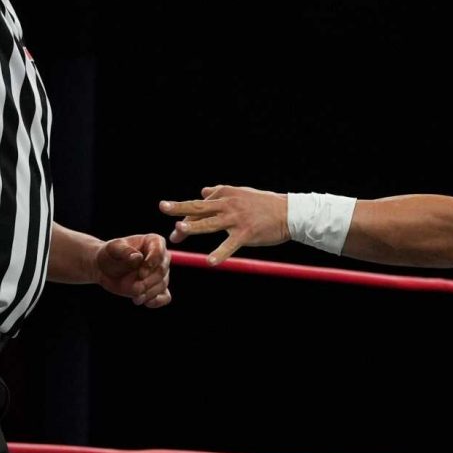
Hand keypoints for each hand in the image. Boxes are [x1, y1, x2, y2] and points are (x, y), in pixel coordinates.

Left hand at [91, 233, 170, 306]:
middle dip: (149, 281)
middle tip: (136, 287)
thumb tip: (138, 257)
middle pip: (162, 270)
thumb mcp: (113, 248)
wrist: (105, 269)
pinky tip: (147, 303)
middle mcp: (160, 257)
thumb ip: (124, 251)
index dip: (153, 262)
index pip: (160, 251)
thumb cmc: (110, 254)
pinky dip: (158, 301)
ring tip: (136, 298)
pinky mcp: (157, 288)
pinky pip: (165, 297)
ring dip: (149, 293)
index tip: (141, 273)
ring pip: (162, 284)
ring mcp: (160, 274)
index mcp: (153, 242)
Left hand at [160, 186, 285, 264]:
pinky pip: (229, 245)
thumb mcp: (241, 192)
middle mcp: (228, 204)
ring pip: (210, 223)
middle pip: (199, 207)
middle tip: (162, 207)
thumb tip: (203, 190)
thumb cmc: (265, 204)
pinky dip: (219, 254)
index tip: (176, 229)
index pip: (200, 204)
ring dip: (193, 227)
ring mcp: (236, 219)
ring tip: (179, 231)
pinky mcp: (246, 233)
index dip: (185, 216)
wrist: (289, 213)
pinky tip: (210, 262)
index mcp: (225, 194)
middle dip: (179, 208)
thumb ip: (221, 192)